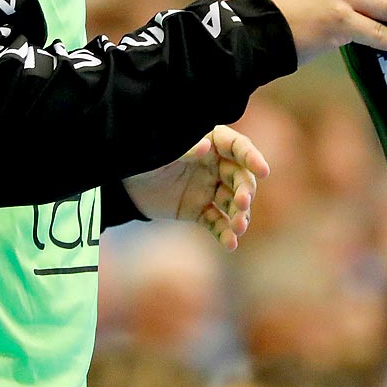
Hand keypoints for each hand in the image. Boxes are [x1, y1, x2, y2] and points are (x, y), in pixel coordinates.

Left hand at [123, 126, 270, 249]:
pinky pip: (217, 222)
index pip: (237, 147)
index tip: (263, 171)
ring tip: (238, 229)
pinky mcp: (201, 211)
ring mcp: (210, 189)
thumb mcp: (161, 153)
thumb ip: (185, 150)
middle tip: (242, 204)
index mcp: (210, 142)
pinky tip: (230, 244)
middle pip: (240, 178)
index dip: (252, 157)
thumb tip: (207, 146)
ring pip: (233, 203)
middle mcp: (216, 165)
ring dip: (240, 215)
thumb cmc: (144, 159)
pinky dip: (224, 233)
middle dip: (245, 191)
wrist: (123, 185)